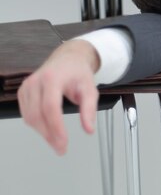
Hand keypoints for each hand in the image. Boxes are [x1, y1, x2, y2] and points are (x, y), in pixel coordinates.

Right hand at [17, 40, 99, 154]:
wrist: (68, 59)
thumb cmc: (78, 73)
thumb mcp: (90, 89)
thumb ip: (89, 109)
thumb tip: (89, 129)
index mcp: (53, 78)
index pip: (50, 107)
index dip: (55, 127)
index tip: (63, 142)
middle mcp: (36, 81)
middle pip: (37, 115)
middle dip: (49, 135)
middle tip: (61, 148)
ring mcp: (27, 86)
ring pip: (29, 117)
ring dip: (42, 133)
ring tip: (57, 142)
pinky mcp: (22, 92)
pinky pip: (26, 114)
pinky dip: (36, 125)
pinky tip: (48, 130)